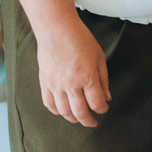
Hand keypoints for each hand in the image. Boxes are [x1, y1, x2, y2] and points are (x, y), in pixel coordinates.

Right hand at [37, 13, 110, 127]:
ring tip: (78, 118)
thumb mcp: (99, 57)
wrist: (56, 29)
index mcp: (87, 77)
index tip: (104, 108)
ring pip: (64, 111)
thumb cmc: (80, 39)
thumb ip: (103, 79)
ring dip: (73, 118)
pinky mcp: (44, 83)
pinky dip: (57, 111)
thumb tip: (106, 97)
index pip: (96, 103)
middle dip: (88, 120)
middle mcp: (70, 84)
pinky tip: (63, 111)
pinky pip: (49, 104)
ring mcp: (55, 85)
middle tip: (93, 122)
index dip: (102, 109)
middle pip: (80, 112)